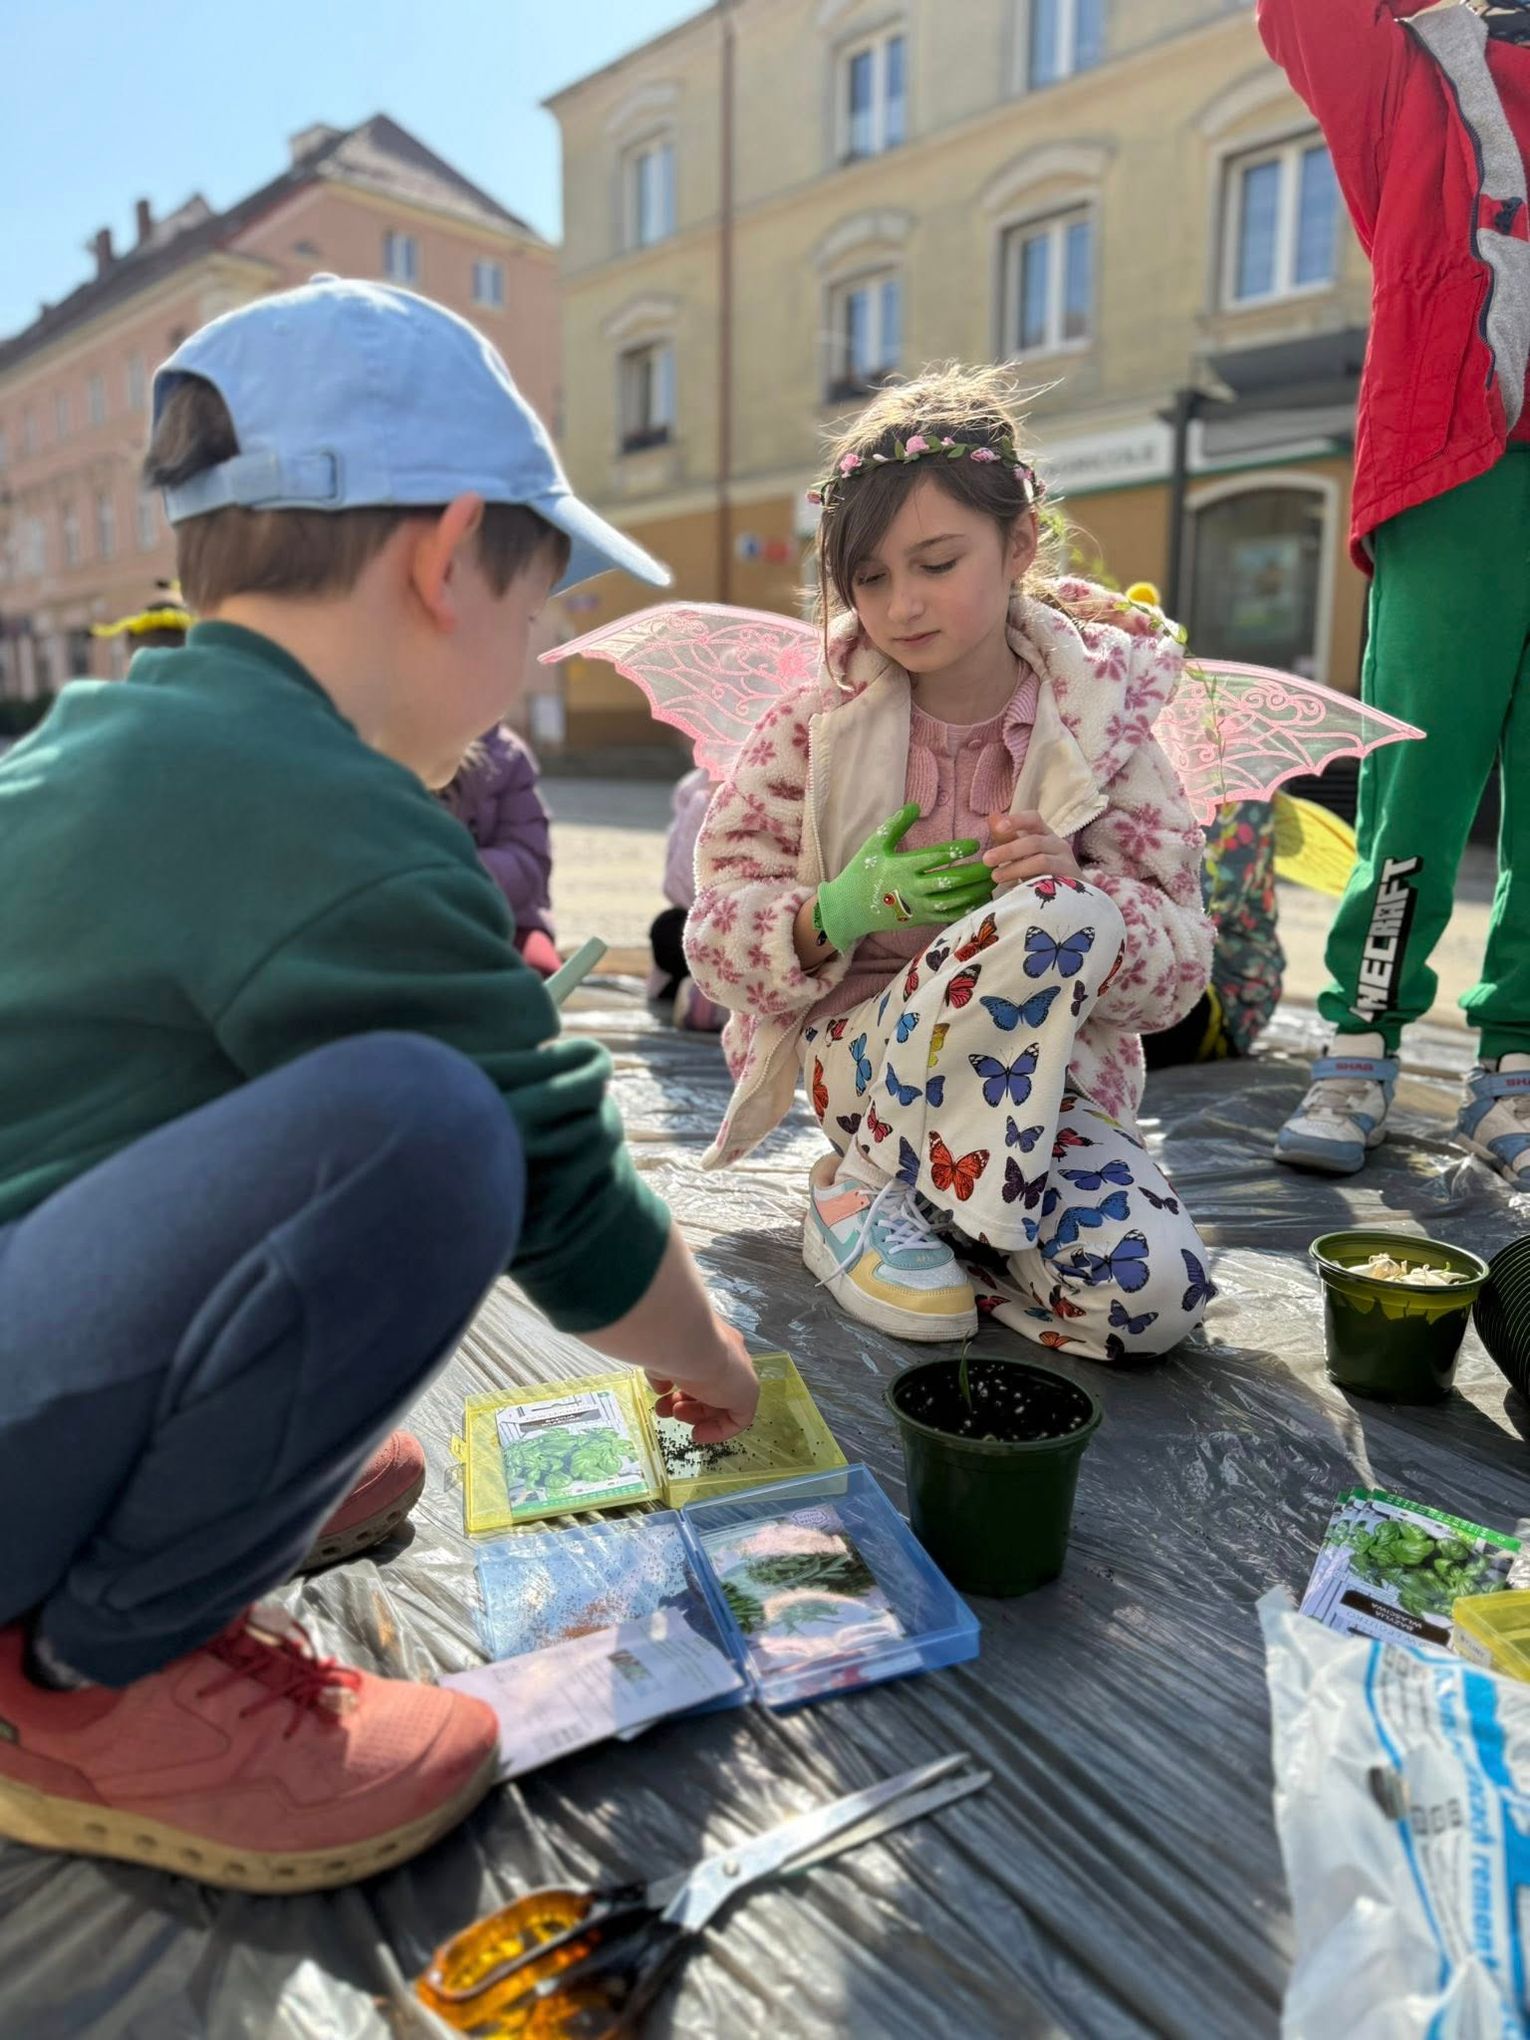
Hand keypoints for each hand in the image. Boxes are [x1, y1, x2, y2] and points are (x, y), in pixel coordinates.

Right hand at [583, 1232, 757, 1442]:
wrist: (685, 1339)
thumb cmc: (665, 1341)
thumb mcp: (658, 1356)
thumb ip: (661, 1371)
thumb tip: (661, 1386)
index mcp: (708, 1340)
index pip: (701, 1367)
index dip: (682, 1386)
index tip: (664, 1396)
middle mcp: (727, 1355)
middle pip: (711, 1387)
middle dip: (686, 1403)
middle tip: (668, 1410)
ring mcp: (740, 1373)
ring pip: (722, 1403)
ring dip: (696, 1414)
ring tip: (674, 1414)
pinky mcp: (747, 1393)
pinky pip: (738, 1419)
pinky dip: (718, 1430)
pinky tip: (697, 1434)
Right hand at [814, 801, 994, 953]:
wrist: (849, 909)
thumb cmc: (862, 873)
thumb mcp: (874, 845)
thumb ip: (896, 825)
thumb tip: (916, 806)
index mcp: (902, 867)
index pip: (935, 858)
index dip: (957, 850)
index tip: (976, 843)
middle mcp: (913, 888)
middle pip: (951, 881)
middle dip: (976, 872)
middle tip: (995, 862)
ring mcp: (918, 907)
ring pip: (954, 901)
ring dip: (976, 891)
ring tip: (994, 879)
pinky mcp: (921, 920)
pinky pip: (949, 916)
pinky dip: (968, 908)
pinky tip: (982, 900)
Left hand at [984, 810, 1082, 889]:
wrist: (1072, 894)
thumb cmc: (1042, 870)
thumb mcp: (1023, 853)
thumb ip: (1008, 838)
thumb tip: (992, 817)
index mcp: (1044, 834)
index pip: (1033, 819)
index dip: (1017, 820)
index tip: (998, 827)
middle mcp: (1057, 844)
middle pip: (1034, 842)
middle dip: (1008, 850)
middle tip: (987, 859)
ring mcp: (1065, 862)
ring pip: (1041, 861)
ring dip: (1015, 868)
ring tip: (996, 876)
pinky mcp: (1070, 881)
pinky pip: (1050, 880)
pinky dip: (1032, 883)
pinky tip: (1017, 889)